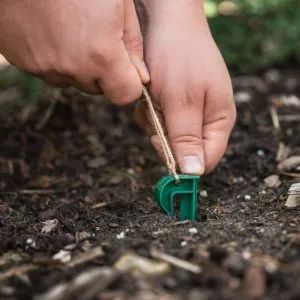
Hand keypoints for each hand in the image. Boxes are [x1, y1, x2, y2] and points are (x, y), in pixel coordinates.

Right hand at [0, 0, 149, 102]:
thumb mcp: (118, 1)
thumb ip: (132, 43)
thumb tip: (140, 76)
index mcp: (101, 54)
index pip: (125, 95)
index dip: (129, 83)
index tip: (127, 68)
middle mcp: (72, 68)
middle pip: (99, 87)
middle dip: (104, 71)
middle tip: (96, 37)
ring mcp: (45, 67)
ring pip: (74, 80)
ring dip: (79, 65)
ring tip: (72, 31)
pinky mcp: (24, 62)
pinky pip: (51, 71)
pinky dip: (56, 58)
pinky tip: (53, 31)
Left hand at [136, 0, 235, 174]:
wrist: (165, 23)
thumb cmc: (179, 57)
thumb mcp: (182, 101)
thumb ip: (187, 138)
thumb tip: (194, 173)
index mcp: (218, 121)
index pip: (206, 160)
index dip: (184, 162)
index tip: (160, 144)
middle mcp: (205, 119)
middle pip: (182, 150)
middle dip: (164, 135)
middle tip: (157, 113)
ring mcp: (187, 111)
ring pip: (166, 137)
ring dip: (154, 121)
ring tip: (154, 97)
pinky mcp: (172, 105)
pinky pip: (157, 122)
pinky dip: (149, 112)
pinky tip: (149, 95)